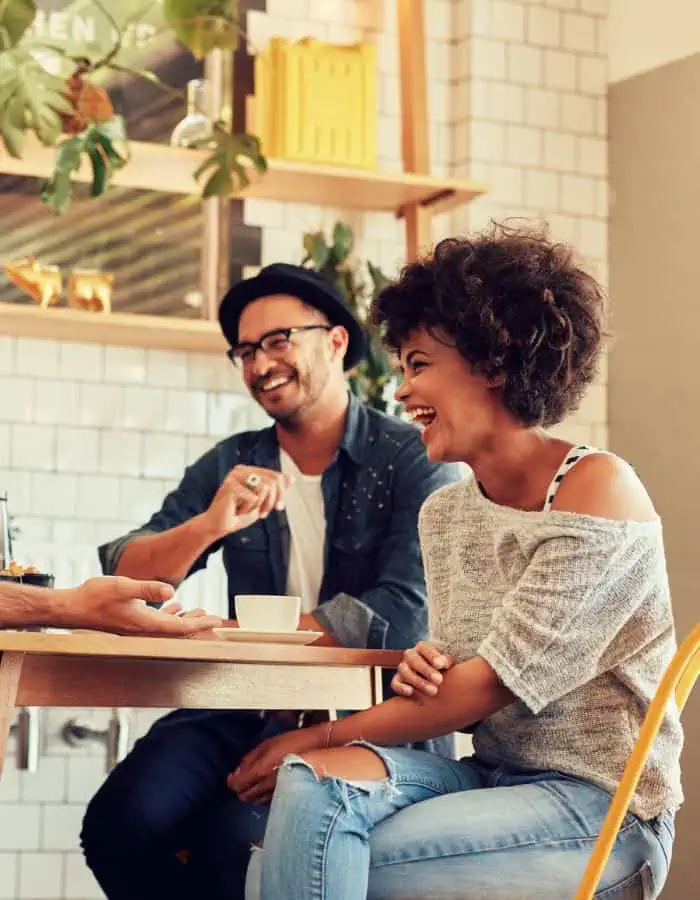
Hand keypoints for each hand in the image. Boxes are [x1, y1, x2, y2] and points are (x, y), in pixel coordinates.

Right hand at [57, 577, 222, 635]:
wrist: (71, 607)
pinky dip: (169, 614)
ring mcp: (137, 627)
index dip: (200, 623)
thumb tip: (173, 590)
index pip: (180, 627)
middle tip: (214, 619)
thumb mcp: (123, 587)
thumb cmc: (94, 596)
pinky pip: (157, 621)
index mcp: (145, 623)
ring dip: (184, 619)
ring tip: (199, 611)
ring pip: (168, 626)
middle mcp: (143, 629)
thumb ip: (147, 589)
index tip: (216, 619)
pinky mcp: (131, 621)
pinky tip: (174, 605)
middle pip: (177, 630)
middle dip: (197, 624)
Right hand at [203, 465, 293, 537]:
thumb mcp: (262, 501)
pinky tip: (238, 511)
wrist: (218, 526)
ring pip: (265, 487)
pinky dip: (249, 508)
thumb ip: (274, 489)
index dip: (281, 493)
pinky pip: (254, 497)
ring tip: (247, 510)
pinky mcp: (230, 486)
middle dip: (272, 501)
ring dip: (260, 505)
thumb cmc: (238, 514)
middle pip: (273, 481)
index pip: (276, 476)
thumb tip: (292, 478)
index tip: (278, 507)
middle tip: (263, 513)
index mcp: (248, 470)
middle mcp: (241, 470)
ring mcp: (234, 477)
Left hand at [227, 724, 326, 804]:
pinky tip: (269, 787)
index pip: (237, 785)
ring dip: (253, 794)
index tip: (232, 777)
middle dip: (242, 789)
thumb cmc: (294, 743)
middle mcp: (267, 786)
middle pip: (244, 796)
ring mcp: (277, 794)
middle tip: (245, 779)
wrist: (319, 750)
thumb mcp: (267, 744)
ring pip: (256, 802)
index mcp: (260, 770)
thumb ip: (249, 759)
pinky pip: (268, 802)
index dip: (232, 781)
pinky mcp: (287, 798)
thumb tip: (236, 772)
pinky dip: (264, 797)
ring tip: (258, 782)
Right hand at [392, 641, 454, 697]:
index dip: (432, 656)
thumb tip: (443, 663)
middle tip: (439, 680)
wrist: (435, 677)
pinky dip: (401, 687)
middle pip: (414, 660)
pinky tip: (411, 692)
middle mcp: (410, 655)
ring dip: (418, 681)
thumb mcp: (447, 661)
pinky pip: (395, 683)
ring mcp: (403, 667)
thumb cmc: (443, 667)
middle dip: (426, 670)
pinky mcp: (398, 680)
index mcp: (422, 647)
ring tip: (433, 691)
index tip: (441, 665)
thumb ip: (446, 660)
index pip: (425, 648)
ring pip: (404, 671)